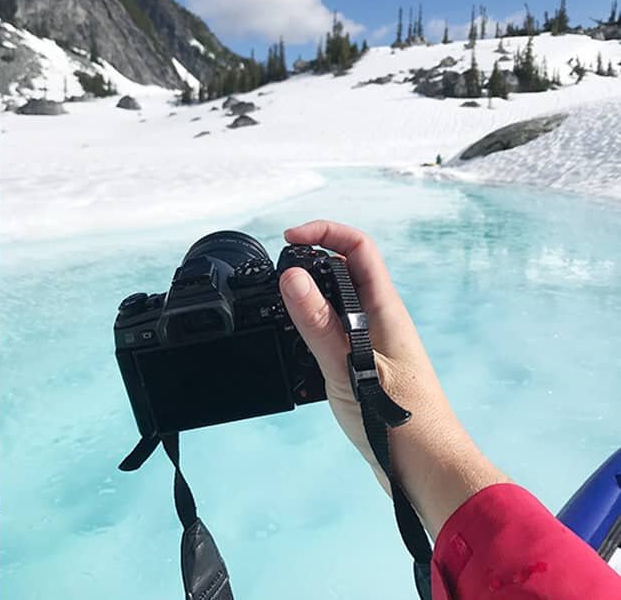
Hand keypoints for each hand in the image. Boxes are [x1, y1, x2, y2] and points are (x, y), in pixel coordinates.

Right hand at [277, 220, 508, 536]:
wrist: (428, 472)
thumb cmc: (402, 426)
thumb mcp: (349, 369)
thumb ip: (320, 324)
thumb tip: (292, 277)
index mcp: (385, 311)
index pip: (358, 248)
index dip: (324, 232)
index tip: (288, 238)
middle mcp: (380, 321)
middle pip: (343, 270)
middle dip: (308, 263)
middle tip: (275, 277)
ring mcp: (373, 345)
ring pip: (336, 304)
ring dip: (307, 299)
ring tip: (278, 311)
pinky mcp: (363, 368)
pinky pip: (333, 334)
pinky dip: (309, 332)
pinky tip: (294, 352)